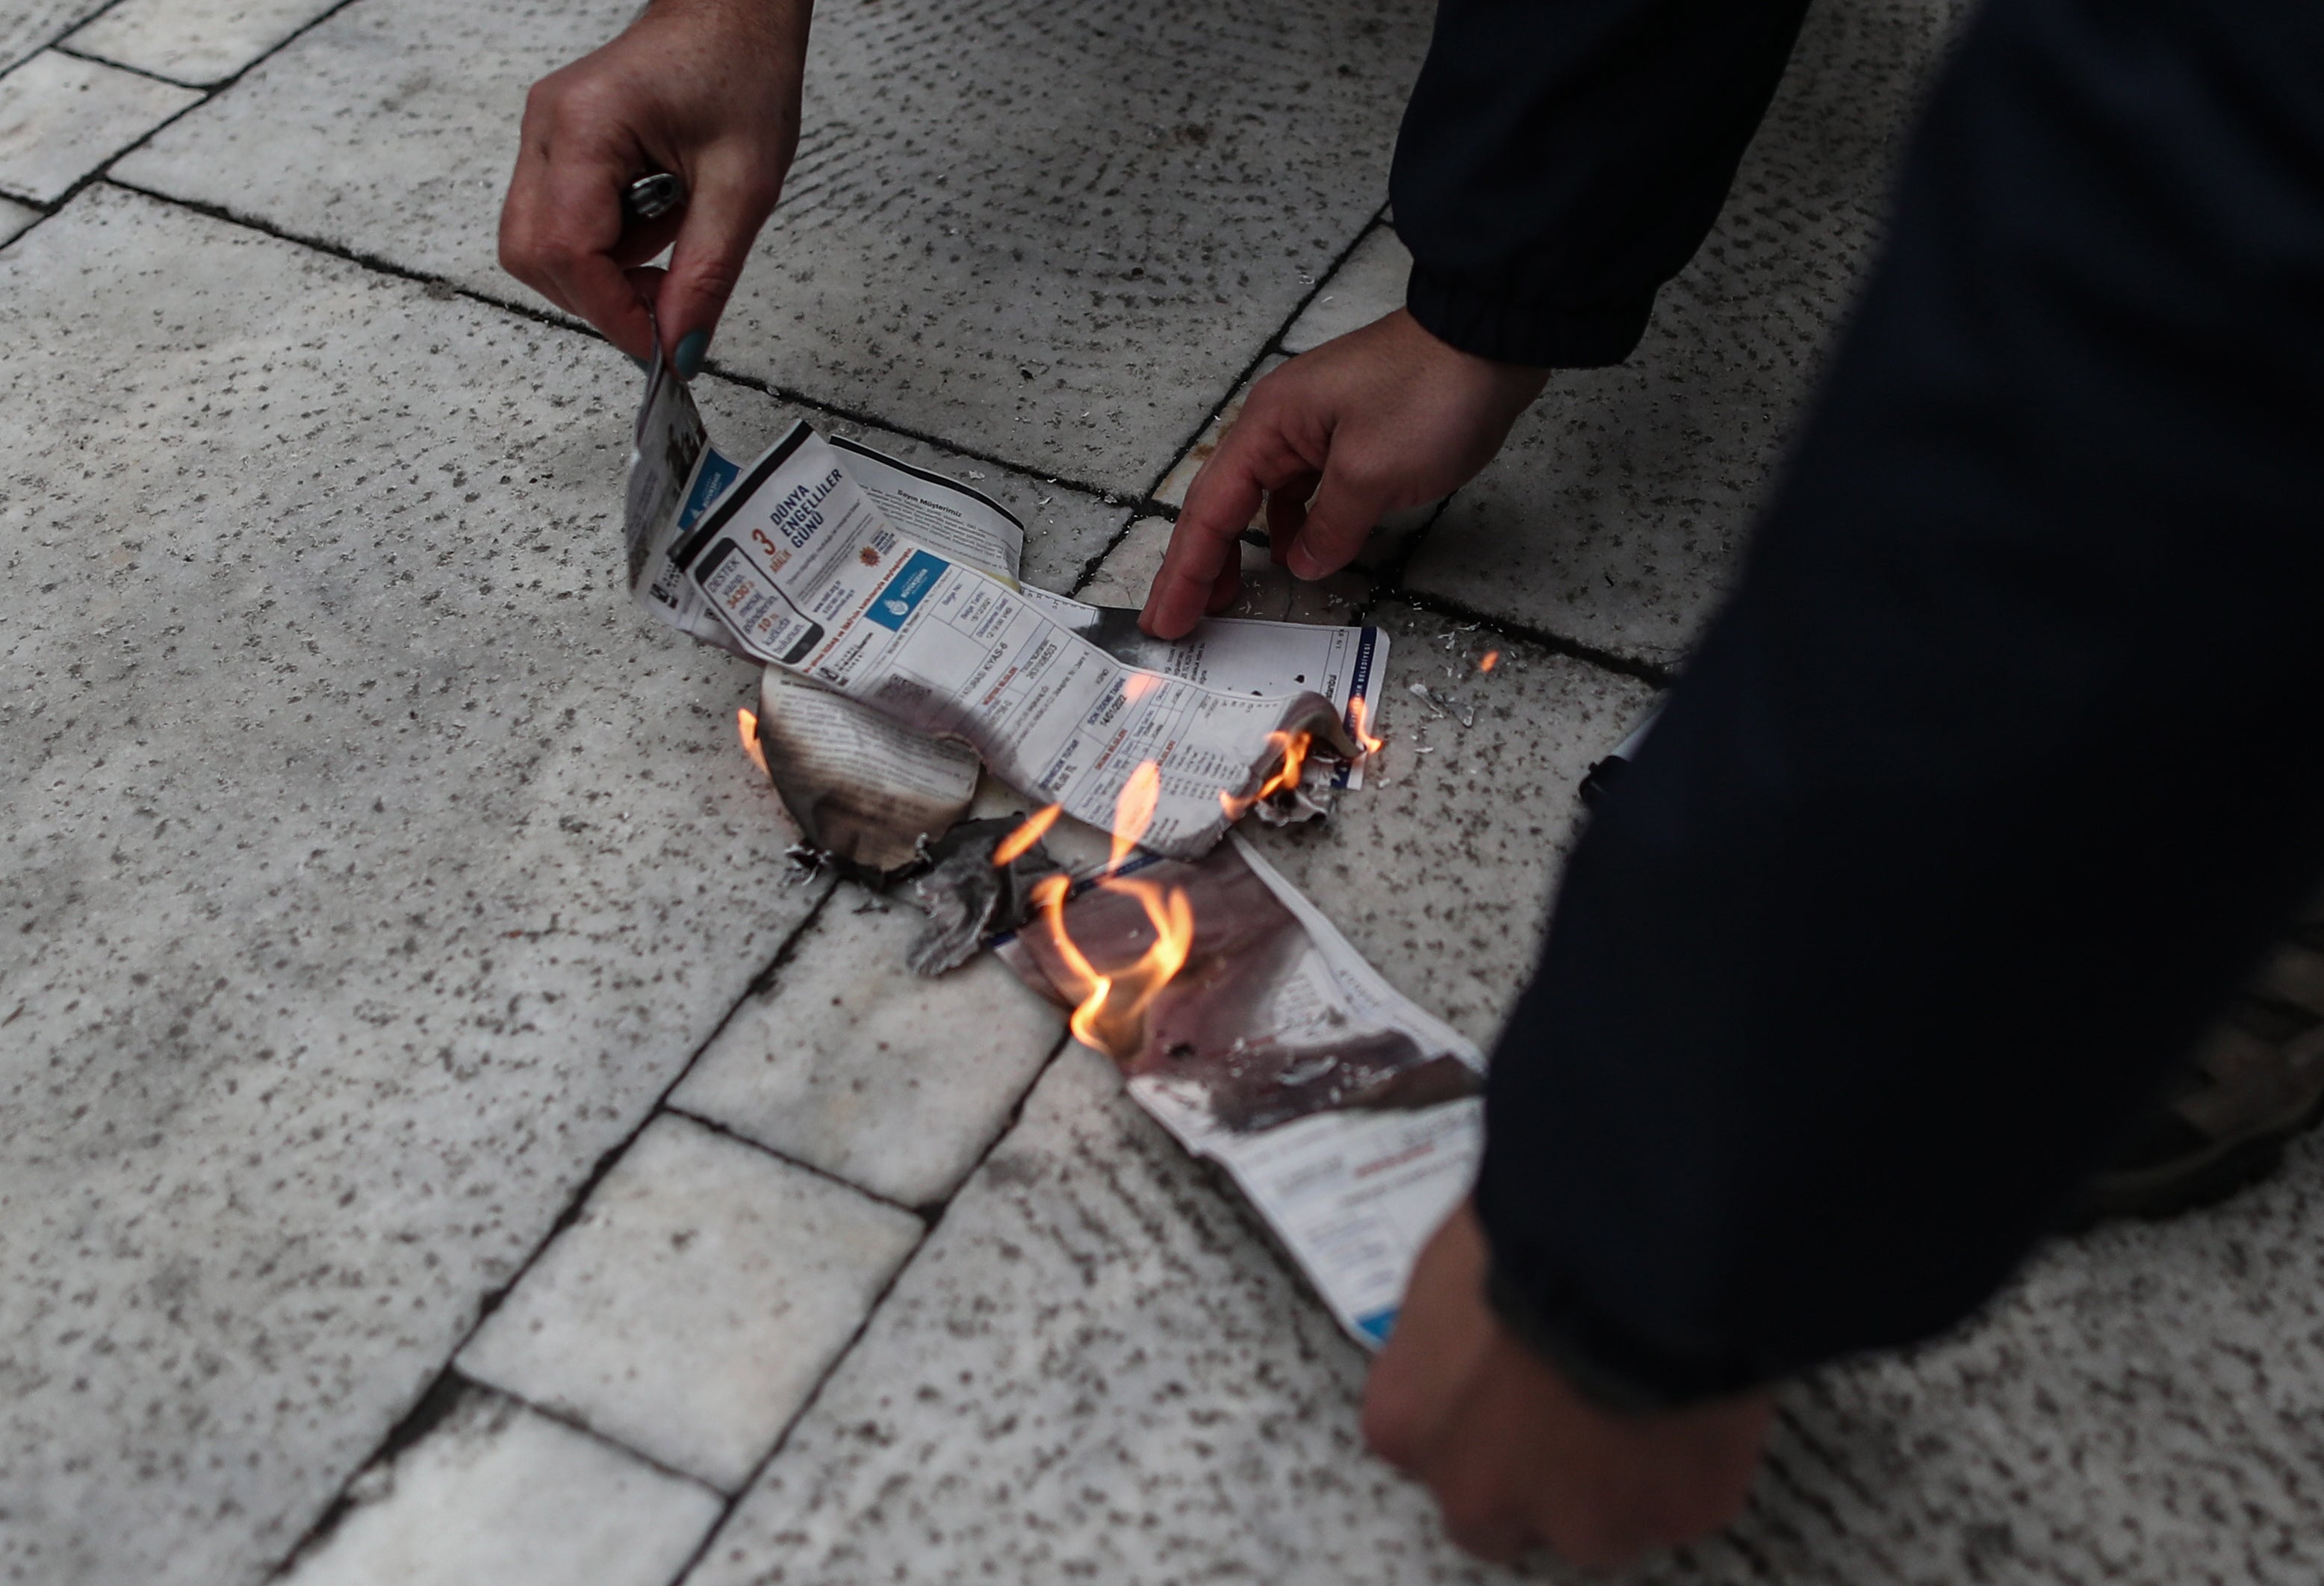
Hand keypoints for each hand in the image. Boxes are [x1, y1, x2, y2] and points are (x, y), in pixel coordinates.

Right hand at [500, 0, 811, 370]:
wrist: (735, 13)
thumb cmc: (741, 67)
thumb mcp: (743, 186)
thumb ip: (707, 274)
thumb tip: (679, 348)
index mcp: (585, 125)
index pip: (567, 250)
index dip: (610, 310)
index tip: (657, 343)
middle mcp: (547, 127)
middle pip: (532, 253)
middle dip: (597, 295)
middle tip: (666, 300)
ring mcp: (545, 133)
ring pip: (540, 242)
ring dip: (605, 269)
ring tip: (673, 234)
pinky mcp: (559, 144)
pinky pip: (560, 219)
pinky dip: (607, 243)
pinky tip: (658, 216)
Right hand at [1138, 310, 1547, 637]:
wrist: (1489, 339)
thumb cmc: (1429, 392)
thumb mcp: (1372, 474)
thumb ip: (1330, 528)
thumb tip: (1304, 562)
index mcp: (1269, 425)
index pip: (1211, 511)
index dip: (1186, 571)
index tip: (1167, 618)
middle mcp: (1280, 423)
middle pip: (1222, 504)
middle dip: (1199, 564)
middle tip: (1182, 618)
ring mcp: (1314, 427)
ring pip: (1260, 499)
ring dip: (1243, 548)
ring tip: (1231, 596)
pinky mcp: (1348, 434)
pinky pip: (1302, 490)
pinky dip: (1293, 526)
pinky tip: (1300, 553)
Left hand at [1362, 1201, 1772, 1567]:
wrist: (1635, 1251)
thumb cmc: (1532, 1237)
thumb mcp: (1450, 1268)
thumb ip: (1448, 1333)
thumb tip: (1470, 1328)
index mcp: (1408, 1422)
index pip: (1427, 1448)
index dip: (1474, 1418)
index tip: (1507, 1390)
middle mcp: (1478, 1490)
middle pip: (1496, 1511)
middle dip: (1531, 1473)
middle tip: (1573, 1410)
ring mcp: (1580, 1517)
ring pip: (1597, 1524)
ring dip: (1616, 1477)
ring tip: (1647, 1399)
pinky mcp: (1673, 1515)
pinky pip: (1682, 1499)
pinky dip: (1690, 1462)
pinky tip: (1696, 1398)